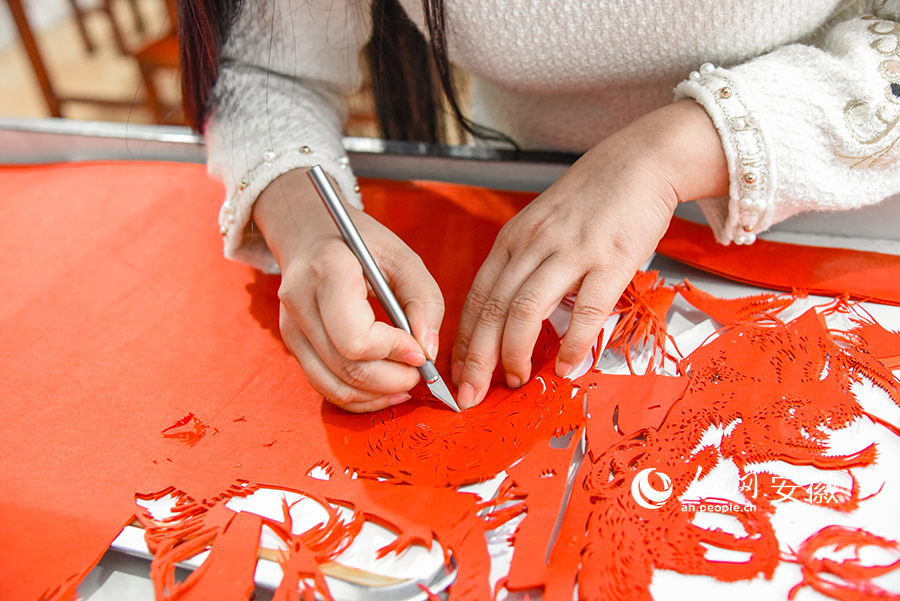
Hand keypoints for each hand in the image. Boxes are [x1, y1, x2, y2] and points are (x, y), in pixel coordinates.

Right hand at [253, 168, 443, 411]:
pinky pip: (324, 386)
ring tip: (407, 382)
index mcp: (327, 273)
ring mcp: (290, 328)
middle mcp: (300, 303)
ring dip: (377, 395)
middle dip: (392, 378)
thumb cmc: (359, 242)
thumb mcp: (402, 256)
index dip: (393, 351)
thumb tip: (427, 350)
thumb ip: (424, 300)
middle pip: (347, 367)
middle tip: (420, 372)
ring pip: (334, 385)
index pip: (355, 337)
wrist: (307, 232)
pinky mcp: (292, 345)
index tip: (420, 350)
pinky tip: (384, 389)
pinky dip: (358, 398)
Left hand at [451, 99, 727, 408]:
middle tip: (470, 394)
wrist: (639, 161)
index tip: (456, 372)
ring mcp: (571, 251)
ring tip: (515, 381)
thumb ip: (524, 265)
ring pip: (526, 309)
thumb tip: (508, 316)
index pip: (477, 296)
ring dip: (514, 352)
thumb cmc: (590, 200)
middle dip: (476, 357)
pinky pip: (585, 309)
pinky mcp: (610, 258)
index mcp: (513, 239)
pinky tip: (566, 365)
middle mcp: (534, 244)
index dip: (464, 340)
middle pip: (492, 308)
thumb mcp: (541, 225)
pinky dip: (573, 342)